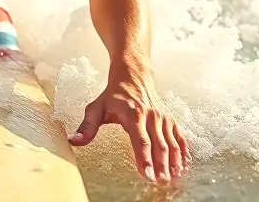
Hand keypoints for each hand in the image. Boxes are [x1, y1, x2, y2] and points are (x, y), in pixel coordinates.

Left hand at [68, 63, 189, 182]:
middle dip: (160, 165)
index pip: (140, 140)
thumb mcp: (97, 107)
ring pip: (171, 142)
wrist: (133, 76)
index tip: (146, 173)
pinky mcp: (170, 119)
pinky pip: (179, 136)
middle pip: (158, 144)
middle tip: (160, 181)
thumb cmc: (114, 94)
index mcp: (133, 114)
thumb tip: (74, 140)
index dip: (144, 158)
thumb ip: (87, 126)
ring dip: (173, 161)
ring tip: (173, 176)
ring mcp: (162, 117)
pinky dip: (183, 151)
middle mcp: (151, 116)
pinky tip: (184, 164)